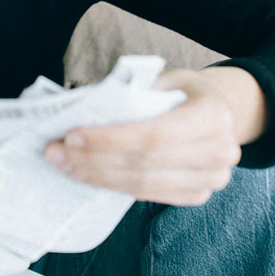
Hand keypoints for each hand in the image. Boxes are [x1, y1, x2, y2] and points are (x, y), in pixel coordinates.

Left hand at [44, 68, 243, 205]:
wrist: (217, 109)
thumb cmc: (180, 90)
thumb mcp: (160, 80)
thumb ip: (129, 93)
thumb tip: (78, 108)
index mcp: (212, 115)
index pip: (153, 135)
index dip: (109, 139)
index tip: (71, 136)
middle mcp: (219, 152)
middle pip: (143, 163)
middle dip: (93, 159)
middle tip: (55, 152)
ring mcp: (211, 179)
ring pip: (142, 184)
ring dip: (96, 176)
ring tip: (63, 165)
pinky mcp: (196, 195)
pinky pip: (147, 194)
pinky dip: (112, 185)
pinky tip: (86, 175)